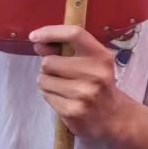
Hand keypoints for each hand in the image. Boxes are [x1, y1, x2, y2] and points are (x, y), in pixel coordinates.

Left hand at [30, 24, 125, 143]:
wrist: (113, 116)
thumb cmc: (96, 83)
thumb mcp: (89, 62)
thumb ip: (64, 50)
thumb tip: (38, 43)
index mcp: (101, 56)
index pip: (74, 34)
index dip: (51, 32)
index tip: (34, 36)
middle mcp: (96, 74)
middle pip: (49, 62)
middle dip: (48, 67)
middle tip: (60, 73)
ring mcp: (85, 94)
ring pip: (43, 80)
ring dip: (47, 82)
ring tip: (62, 87)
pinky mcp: (73, 111)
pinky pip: (46, 96)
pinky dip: (50, 96)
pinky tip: (64, 99)